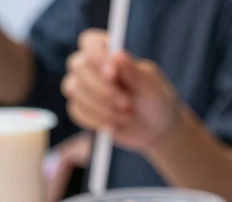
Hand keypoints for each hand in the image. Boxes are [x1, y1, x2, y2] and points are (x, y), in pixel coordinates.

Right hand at [61, 29, 179, 153]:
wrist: (157, 129)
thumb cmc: (156, 100)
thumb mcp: (152, 86)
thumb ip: (135, 72)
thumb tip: (117, 55)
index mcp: (109, 52)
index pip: (90, 42)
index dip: (97, 56)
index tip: (113, 73)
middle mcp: (91, 66)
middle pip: (78, 66)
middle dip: (102, 88)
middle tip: (127, 104)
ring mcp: (83, 87)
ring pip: (74, 89)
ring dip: (101, 107)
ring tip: (127, 116)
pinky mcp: (82, 109)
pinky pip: (77, 111)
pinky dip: (96, 121)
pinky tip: (114, 126)